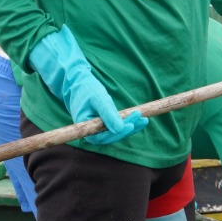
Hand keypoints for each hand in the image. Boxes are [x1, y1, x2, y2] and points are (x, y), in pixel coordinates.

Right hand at [28, 26, 148, 144]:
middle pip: (112, 136)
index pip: (104, 137)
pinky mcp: (103, 125)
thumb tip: (120, 129)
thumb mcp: (98, 99)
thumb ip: (108, 114)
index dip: (119, 132)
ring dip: (131, 126)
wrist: (78, 84)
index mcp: (86, 128)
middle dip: (128, 128)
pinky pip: (116, 126)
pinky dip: (127, 122)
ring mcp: (97, 130)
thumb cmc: (86, 89)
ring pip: (116, 132)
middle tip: (142, 118)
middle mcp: (91, 132)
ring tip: (143, 118)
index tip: (131, 124)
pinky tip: (139, 118)